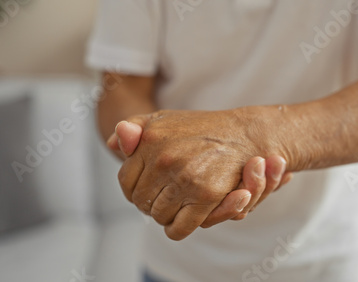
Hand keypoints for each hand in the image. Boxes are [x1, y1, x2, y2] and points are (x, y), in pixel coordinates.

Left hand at [108, 110, 292, 238]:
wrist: (243, 132)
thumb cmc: (202, 128)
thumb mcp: (165, 119)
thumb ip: (135, 128)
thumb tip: (113, 143)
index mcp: (150, 139)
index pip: (126, 182)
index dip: (134, 190)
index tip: (148, 190)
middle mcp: (164, 158)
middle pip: (141, 202)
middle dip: (150, 204)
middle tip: (164, 199)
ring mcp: (185, 177)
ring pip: (159, 216)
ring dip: (165, 215)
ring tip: (175, 205)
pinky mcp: (206, 195)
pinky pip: (179, 228)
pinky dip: (177, 229)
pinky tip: (182, 220)